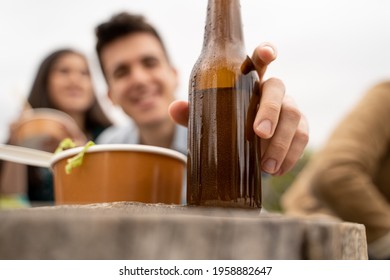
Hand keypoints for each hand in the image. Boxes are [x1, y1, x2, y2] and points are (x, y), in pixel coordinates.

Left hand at [169, 43, 308, 175]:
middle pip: (278, 89)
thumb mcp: (209, 117)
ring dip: (281, 142)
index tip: (267, 53)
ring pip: (294, 115)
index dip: (266, 52)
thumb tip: (174, 108)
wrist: (246, 146)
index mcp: (250, 82)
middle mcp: (272, 90)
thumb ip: (194, 111)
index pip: (260, 62)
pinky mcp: (300, 127)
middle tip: (258, 134)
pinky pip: (303, 138)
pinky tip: (278, 170)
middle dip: (270, 110)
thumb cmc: (228, 123)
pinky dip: (291, 156)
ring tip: (266, 166)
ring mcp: (289, 107)